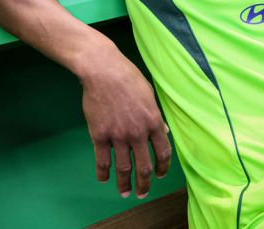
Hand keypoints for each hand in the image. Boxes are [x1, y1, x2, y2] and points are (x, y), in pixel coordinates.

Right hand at [80, 54, 171, 198]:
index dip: (163, 166)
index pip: (163, 151)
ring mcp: (118, 135)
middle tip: (143, 192)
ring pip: (123, 168)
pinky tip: (104, 179)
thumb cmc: (128, 77)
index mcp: (153, 120)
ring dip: (125, 184)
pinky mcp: (100, 135)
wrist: (103, 71)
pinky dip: (103, 173)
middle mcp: (137, 132)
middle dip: (145, 183)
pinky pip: (102, 160)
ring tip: (126, 193)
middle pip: (144, 166)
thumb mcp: (149, 94)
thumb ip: (156, 116)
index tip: (161, 174)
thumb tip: (164, 132)